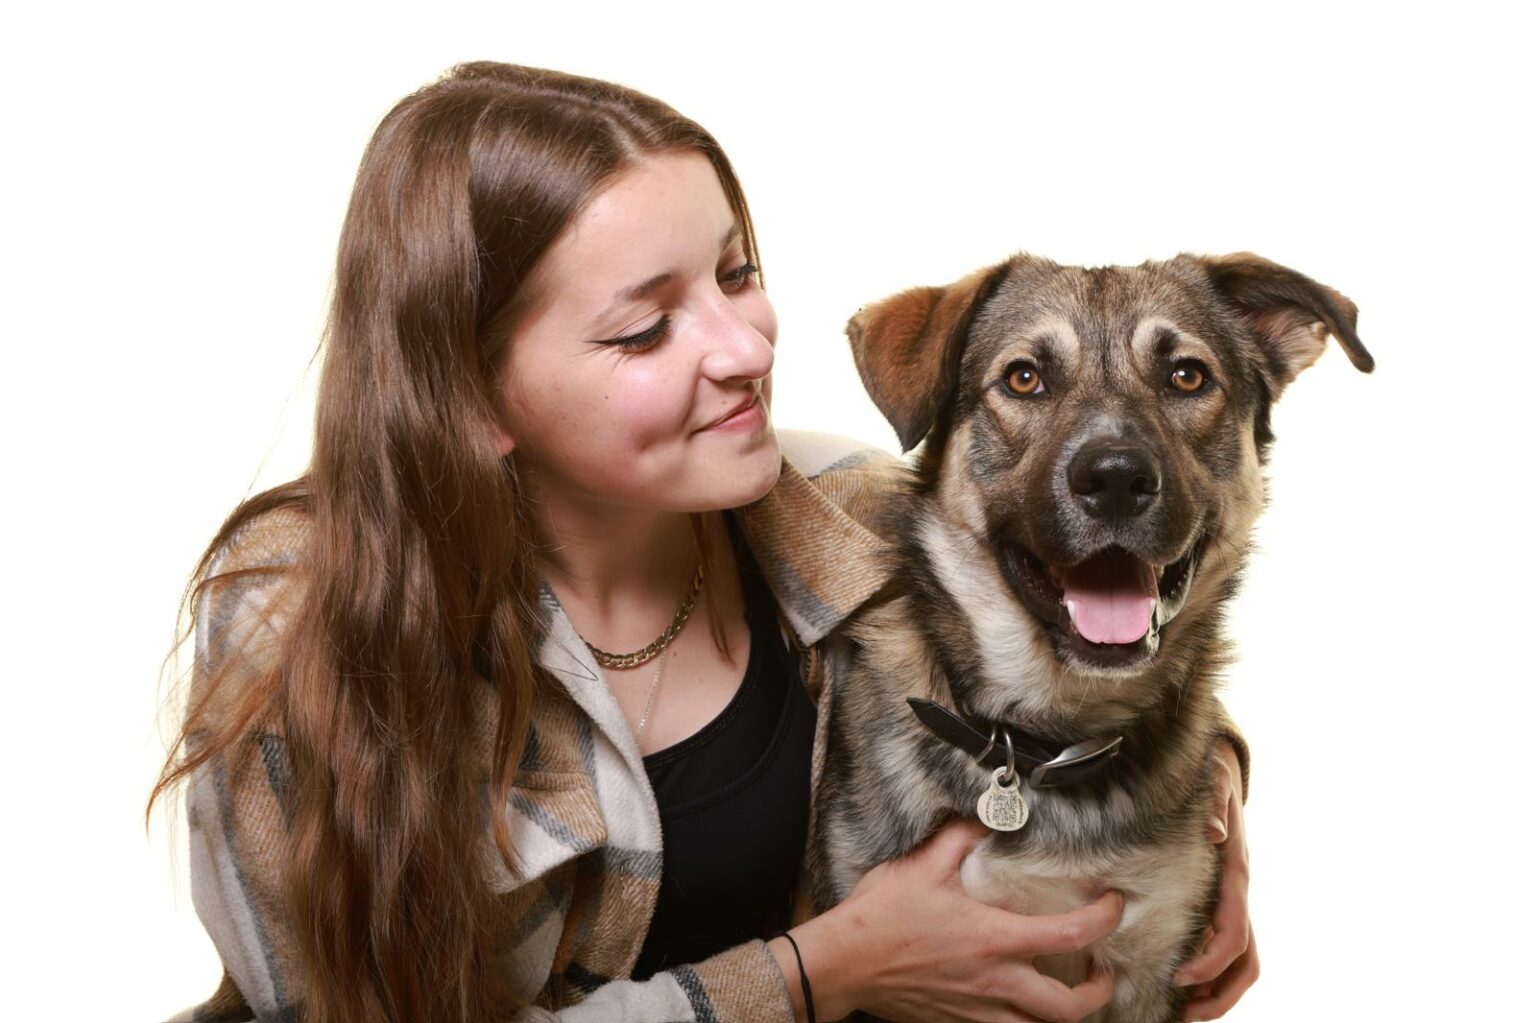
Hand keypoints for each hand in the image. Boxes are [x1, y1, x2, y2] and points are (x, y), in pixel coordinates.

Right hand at [781, 818, 1122, 1022]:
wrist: (844, 963)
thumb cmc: (882, 914)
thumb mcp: (924, 863)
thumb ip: (963, 836)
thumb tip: (992, 815)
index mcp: (993, 940)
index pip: (1070, 935)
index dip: (1104, 919)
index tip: (1114, 905)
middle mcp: (994, 983)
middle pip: (1068, 1009)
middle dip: (1098, 992)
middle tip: (1102, 970)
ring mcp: (976, 1010)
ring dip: (1062, 1016)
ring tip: (1068, 993)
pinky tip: (1020, 1004)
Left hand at [1175, 742, 1258, 1019]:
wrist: (1219, 771)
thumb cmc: (1211, 782)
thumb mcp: (1212, 785)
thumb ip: (1213, 804)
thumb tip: (1215, 829)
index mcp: (1233, 877)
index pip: (1232, 932)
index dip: (1210, 960)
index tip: (1180, 977)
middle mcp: (1237, 895)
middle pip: (1245, 959)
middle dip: (1219, 992)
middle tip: (1183, 1012)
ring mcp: (1231, 901)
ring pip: (1240, 960)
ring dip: (1217, 991)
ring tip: (1183, 1011)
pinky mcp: (1219, 901)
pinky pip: (1224, 947)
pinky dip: (1210, 972)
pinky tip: (1181, 982)